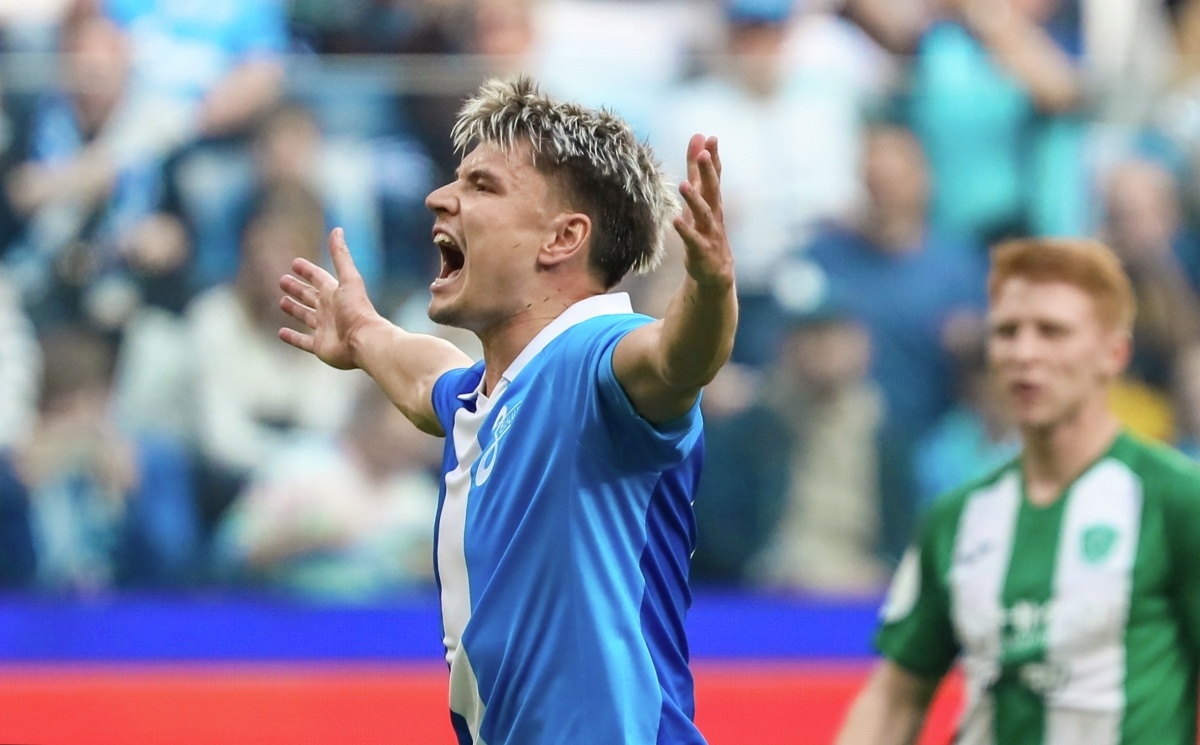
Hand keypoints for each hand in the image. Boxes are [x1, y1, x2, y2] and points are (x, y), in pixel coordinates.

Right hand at [278, 228, 381, 369]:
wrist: (365, 341)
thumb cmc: (357, 309)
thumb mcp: (348, 279)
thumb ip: (340, 256)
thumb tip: (337, 230)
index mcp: (335, 293)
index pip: (318, 278)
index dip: (307, 270)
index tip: (294, 263)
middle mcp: (329, 310)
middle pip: (310, 296)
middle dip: (297, 288)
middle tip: (282, 280)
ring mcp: (324, 328)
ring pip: (305, 316)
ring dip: (294, 309)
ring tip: (281, 301)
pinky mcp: (320, 346)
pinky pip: (302, 341)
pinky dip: (292, 338)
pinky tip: (280, 333)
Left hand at [674, 134, 733, 291]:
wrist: (715, 271)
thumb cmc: (705, 229)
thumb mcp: (700, 198)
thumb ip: (697, 169)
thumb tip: (699, 137)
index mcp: (712, 201)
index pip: (715, 176)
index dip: (713, 158)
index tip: (711, 138)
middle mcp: (713, 214)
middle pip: (712, 190)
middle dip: (708, 172)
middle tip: (704, 154)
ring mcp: (708, 232)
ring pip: (703, 214)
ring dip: (695, 200)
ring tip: (684, 185)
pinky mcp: (700, 250)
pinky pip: (692, 239)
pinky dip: (685, 230)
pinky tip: (675, 221)